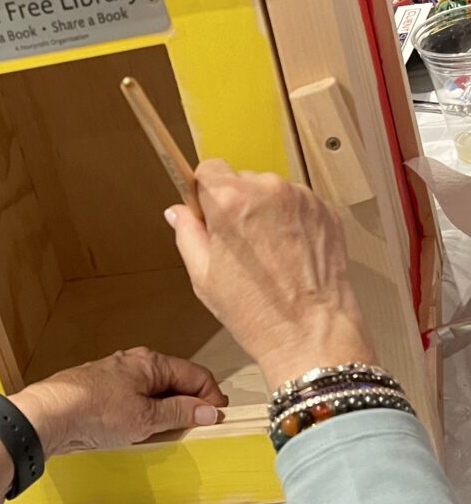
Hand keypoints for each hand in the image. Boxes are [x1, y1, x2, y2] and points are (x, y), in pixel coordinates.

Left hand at [9, 347, 226, 457]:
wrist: (51, 415)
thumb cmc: (96, 410)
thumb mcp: (146, 417)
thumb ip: (179, 412)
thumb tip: (209, 410)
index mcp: (151, 362)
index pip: (196, 374)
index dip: (211, 397)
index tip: (218, 419)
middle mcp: (136, 362)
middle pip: (176, 381)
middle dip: (190, 405)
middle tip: (198, 430)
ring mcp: (118, 376)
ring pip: (155, 392)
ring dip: (167, 411)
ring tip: (170, 435)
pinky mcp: (104, 391)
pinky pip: (136, 400)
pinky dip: (146, 414)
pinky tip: (143, 433)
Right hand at [166, 160, 374, 390]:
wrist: (313, 334)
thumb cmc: (254, 312)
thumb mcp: (204, 277)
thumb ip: (187, 234)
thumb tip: (178, 211)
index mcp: (229, 201)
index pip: (209, 169)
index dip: (206, 193)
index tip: (209, 214)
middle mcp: (266, 188)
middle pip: (241, 179)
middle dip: (237, 203)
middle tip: (240, 243)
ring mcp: (301, 197)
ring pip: (271, 190)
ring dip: (266, 210)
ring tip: (270, 252)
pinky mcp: (326, 209)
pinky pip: (298, 203)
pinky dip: (292, 220)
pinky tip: (292, 252)